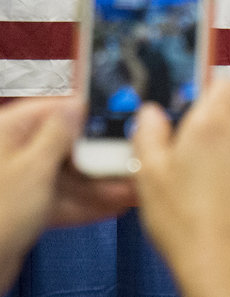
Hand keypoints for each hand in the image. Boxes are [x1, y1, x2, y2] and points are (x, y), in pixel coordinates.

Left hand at [0, 98, 133, 291]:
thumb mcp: (34, 168)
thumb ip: (58, 135)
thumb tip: (77, 106)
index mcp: (8, 132)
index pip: (54, 109)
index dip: (87, 112)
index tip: (116, 116)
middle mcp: (14, 153)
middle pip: (67, 144)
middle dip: (101, 155)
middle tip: (129, 157)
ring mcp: (21, 182)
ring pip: (70, 174)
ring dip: (103, 182)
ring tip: (132, 185)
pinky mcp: (28, 207)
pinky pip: (66, 198)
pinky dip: (90, 202)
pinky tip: (116, 204)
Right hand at [133, 80, 229, 296]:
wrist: (226, 269)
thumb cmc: (184, 224)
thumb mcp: (148, 176)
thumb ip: (149, 134)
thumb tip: (151, 113)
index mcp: (213, 126)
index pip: (224, 85)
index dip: (211, 97)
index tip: (198, 117)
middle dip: (219, 140)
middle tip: (195, 170)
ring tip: (214, 199)